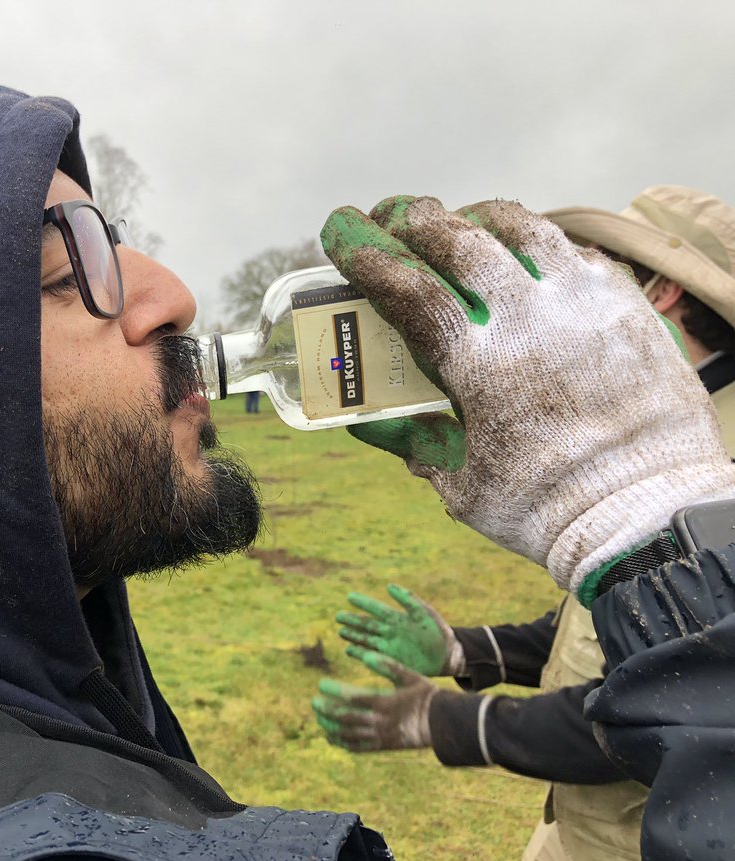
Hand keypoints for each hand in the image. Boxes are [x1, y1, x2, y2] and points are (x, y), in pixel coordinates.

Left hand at [311, 651, 436, 750]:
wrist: (444, 723)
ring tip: (319, 718)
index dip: (334, 692)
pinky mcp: (383, 745)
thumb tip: (368, 655)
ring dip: (330, 726)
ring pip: (349, 734)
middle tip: (314, 702)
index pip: (353, 697)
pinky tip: (331, 736)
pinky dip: (342, 743)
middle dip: (327, 710)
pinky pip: (358, 747)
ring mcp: (381, 736)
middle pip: (346, 718)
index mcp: (385, 702)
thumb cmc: (426, 695)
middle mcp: (380, 721)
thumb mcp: (410, 676)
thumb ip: (389, 665)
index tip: (321, 685)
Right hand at [320, 197, 734, 595]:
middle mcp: (529, 320)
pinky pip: (575, 252)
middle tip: (392, 215)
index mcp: (479, 365)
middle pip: (461, 242)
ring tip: (459, 219)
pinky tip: (526, 254)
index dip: (367, 255)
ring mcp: (583, 305)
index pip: (410, 290)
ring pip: (524, 230)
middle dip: (415, 220)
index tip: (340, 231)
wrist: (650, 515)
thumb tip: (364, 421)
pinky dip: (539, 243)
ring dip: (479, 218)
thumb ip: (411, 444)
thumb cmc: (546, 509)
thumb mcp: (460, 485)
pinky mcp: (625, 306)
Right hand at [336, 583, 464, 676]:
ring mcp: (390, 646)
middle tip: (338, 616)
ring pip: (367, 639)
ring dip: (353, 636)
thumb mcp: (424, 612)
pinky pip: (373, 654)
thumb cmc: (438, 631)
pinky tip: (349, 650)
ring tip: (340, 632)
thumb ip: (406, 599)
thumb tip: (388, 585)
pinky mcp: (392, 659)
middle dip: (353, 621)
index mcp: (398, 618)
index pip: (377, 609)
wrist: (448, 654)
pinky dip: (360, 653)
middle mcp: (390, 631)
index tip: (350, 597)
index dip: (363, 603)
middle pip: (367, 625)